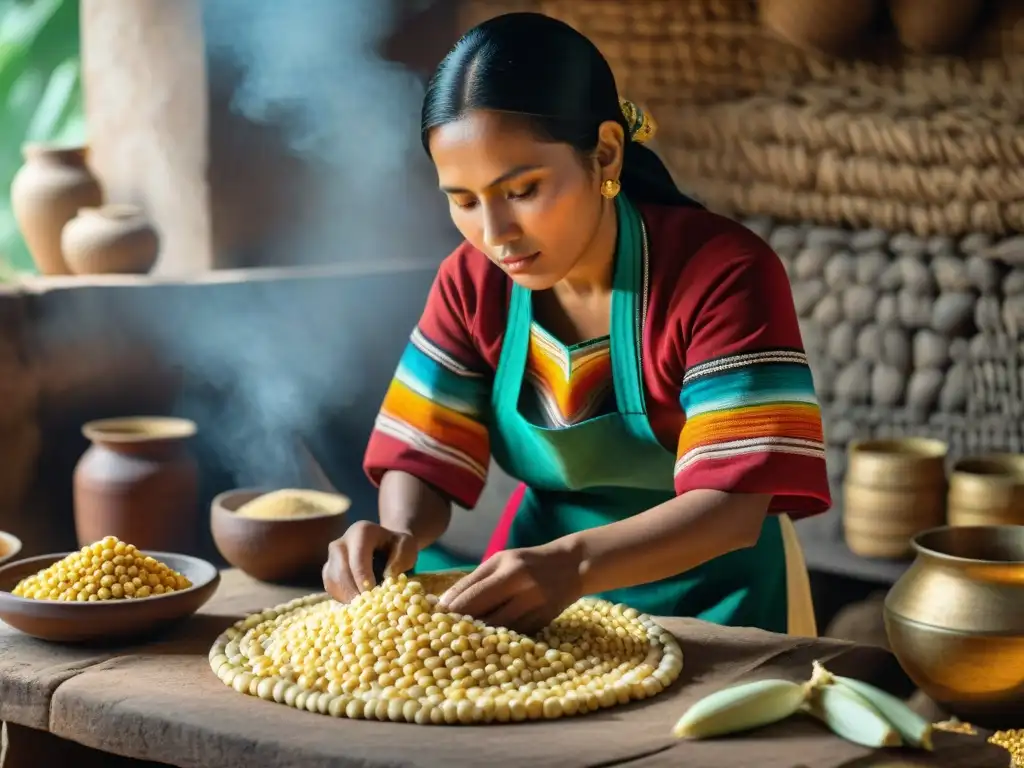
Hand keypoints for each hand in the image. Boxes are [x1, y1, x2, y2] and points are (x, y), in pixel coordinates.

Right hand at [322, 521, 417, 602]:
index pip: (358, 558)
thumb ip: (400, 560)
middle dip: (354, 591)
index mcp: (362, 531)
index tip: (373, 596)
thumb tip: (387, 576)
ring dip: (347, 596)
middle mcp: (342, 541)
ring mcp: (332, 556)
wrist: (386, 545)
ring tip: (363, 608)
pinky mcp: (329, 569)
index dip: (364, 579)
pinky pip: (330, 586)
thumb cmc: (397, 547)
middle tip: (368, 607)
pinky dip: (341, 597)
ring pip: (332, 579)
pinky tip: (356, 604)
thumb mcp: (407, 548)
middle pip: (342, 569)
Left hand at [438, 542, 583, 634]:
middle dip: (458, 625)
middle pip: (482, 614)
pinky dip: (496, 640)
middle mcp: (522, 586)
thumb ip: (474, 581)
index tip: (430, 621)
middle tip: (439, 637)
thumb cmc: (527, 561)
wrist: (571, 565)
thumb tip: (444, 604)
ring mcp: (535, 606)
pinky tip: (483, 645)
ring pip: (497, 629)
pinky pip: (513, 635)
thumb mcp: (500, 561)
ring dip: (476, 638)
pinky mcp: (543, 622)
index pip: (470, 594)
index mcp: (508, 568)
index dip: (448, 610)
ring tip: (457, 644)